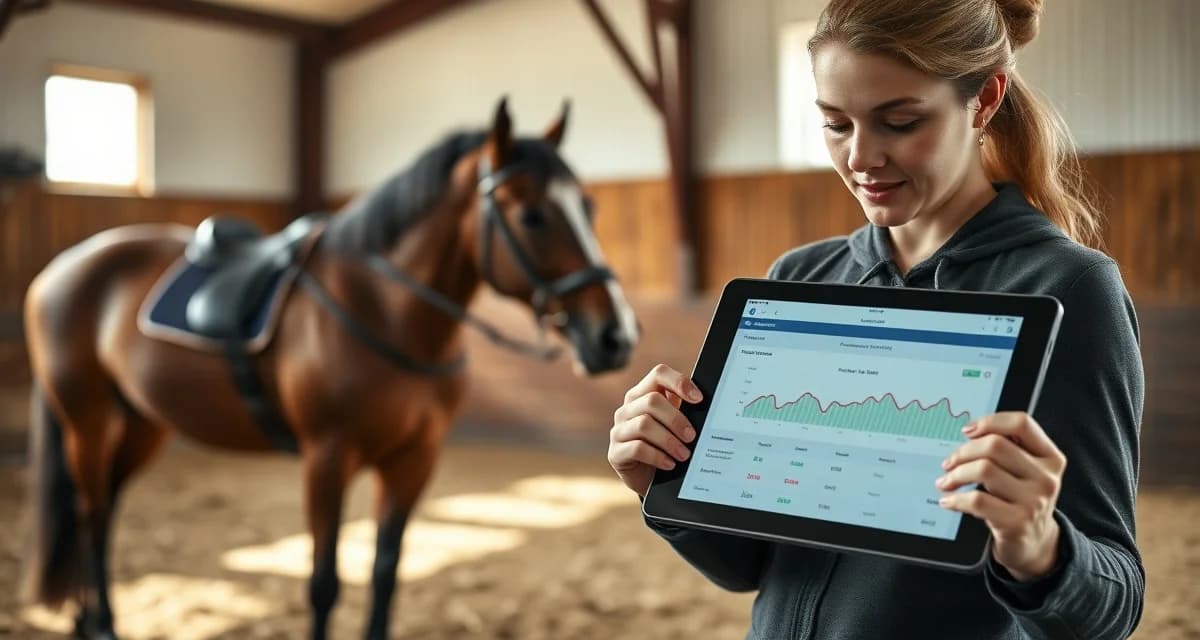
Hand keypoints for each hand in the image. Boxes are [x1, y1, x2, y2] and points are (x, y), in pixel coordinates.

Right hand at [608, 364, 701, 495]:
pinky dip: (658, 456)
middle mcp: (627, 409)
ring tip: (684, 454)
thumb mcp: (676, 427)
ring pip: (644, 424)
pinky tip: (670, 464)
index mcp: (643, 395)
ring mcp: (619, 430)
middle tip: (692, 436)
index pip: (658, 374)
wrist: (651, 481)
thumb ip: (685, 411)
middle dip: (676, 419)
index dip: (679, 382)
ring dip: (669, 440)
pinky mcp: (615, 453)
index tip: (698, 399)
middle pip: (652, 401)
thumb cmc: (666, 448)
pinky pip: (637, 448)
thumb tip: (707, 406)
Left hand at [936, 412, 1066, 581]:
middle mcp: (1046, 477)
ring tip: (946, 482)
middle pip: (995, 445)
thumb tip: (970, 432)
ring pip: (984, 469)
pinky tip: (949, 500)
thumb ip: (1009, 449)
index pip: (1022, 424)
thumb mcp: (1026, 472)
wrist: (1035, 544)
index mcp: (1050, 458)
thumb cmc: (1021, 500)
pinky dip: (956, 498)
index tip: (967, 431)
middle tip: (949, 463)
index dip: (990, 421)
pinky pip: (977, 500)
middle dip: (963, 452)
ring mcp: (1034, 501)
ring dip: (956, 475)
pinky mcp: (1017, 522)